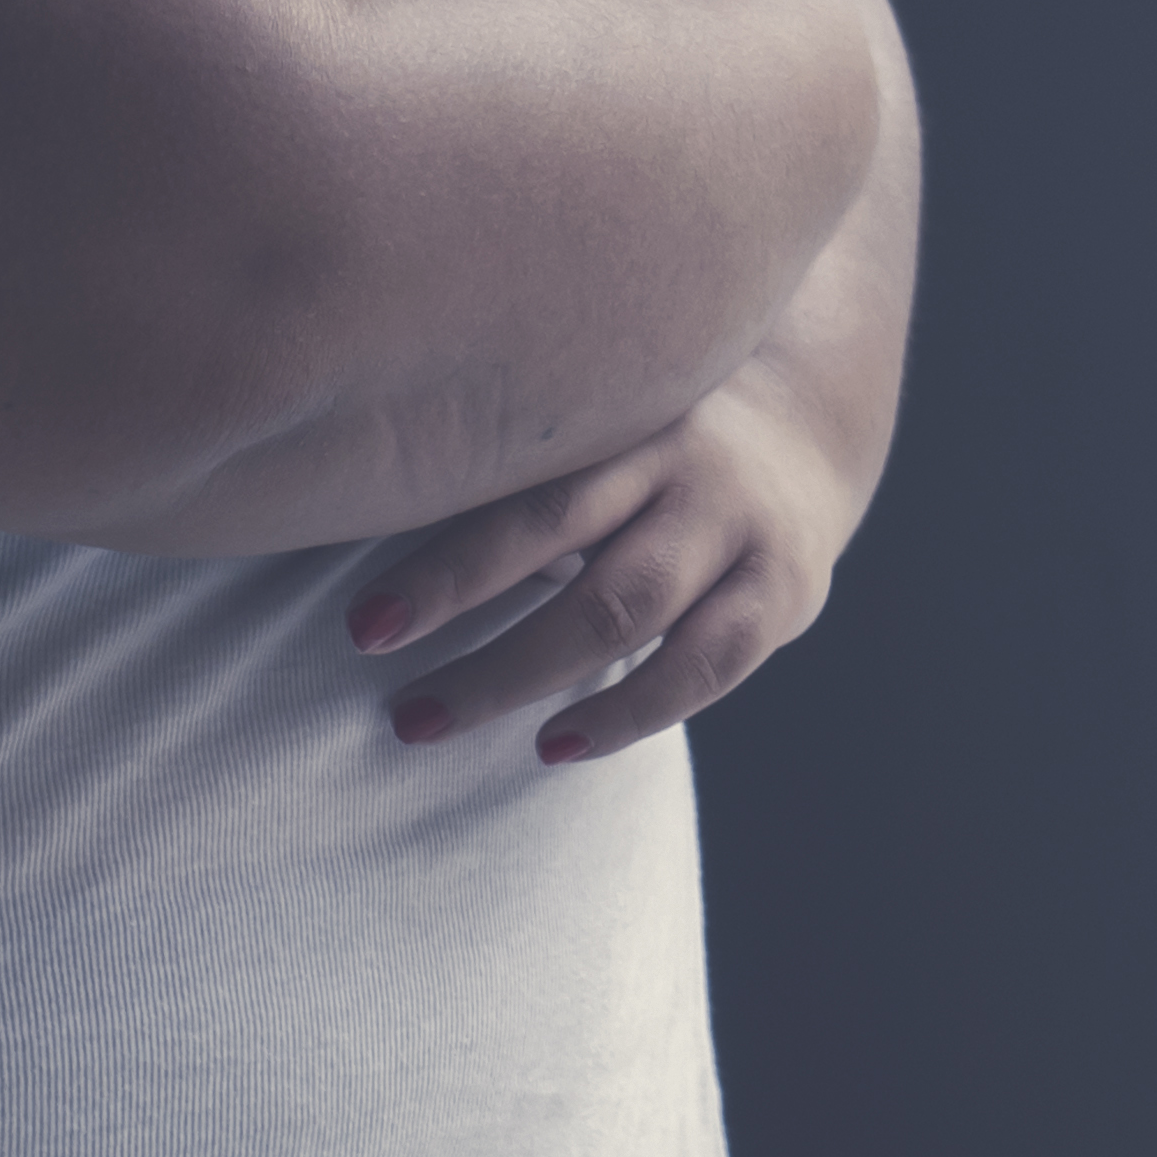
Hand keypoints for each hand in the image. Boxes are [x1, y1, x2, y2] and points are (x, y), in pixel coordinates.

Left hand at [347, 353, 874, 767]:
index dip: (444, 562)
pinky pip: (706, 665)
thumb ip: (515, 456)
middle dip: (462, 613)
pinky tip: (554, 745)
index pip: (526, 490)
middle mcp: (686, 462)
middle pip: (567, 543)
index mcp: (627, 410)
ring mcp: (741, 526)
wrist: (808, 428)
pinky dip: (629, 712)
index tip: (362, 624)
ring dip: (521, 674)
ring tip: (426, 720)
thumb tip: (348, 498)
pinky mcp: (785, 592)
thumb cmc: (647, 442)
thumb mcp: (597, 418)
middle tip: (374, 671)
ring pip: (627, 607)